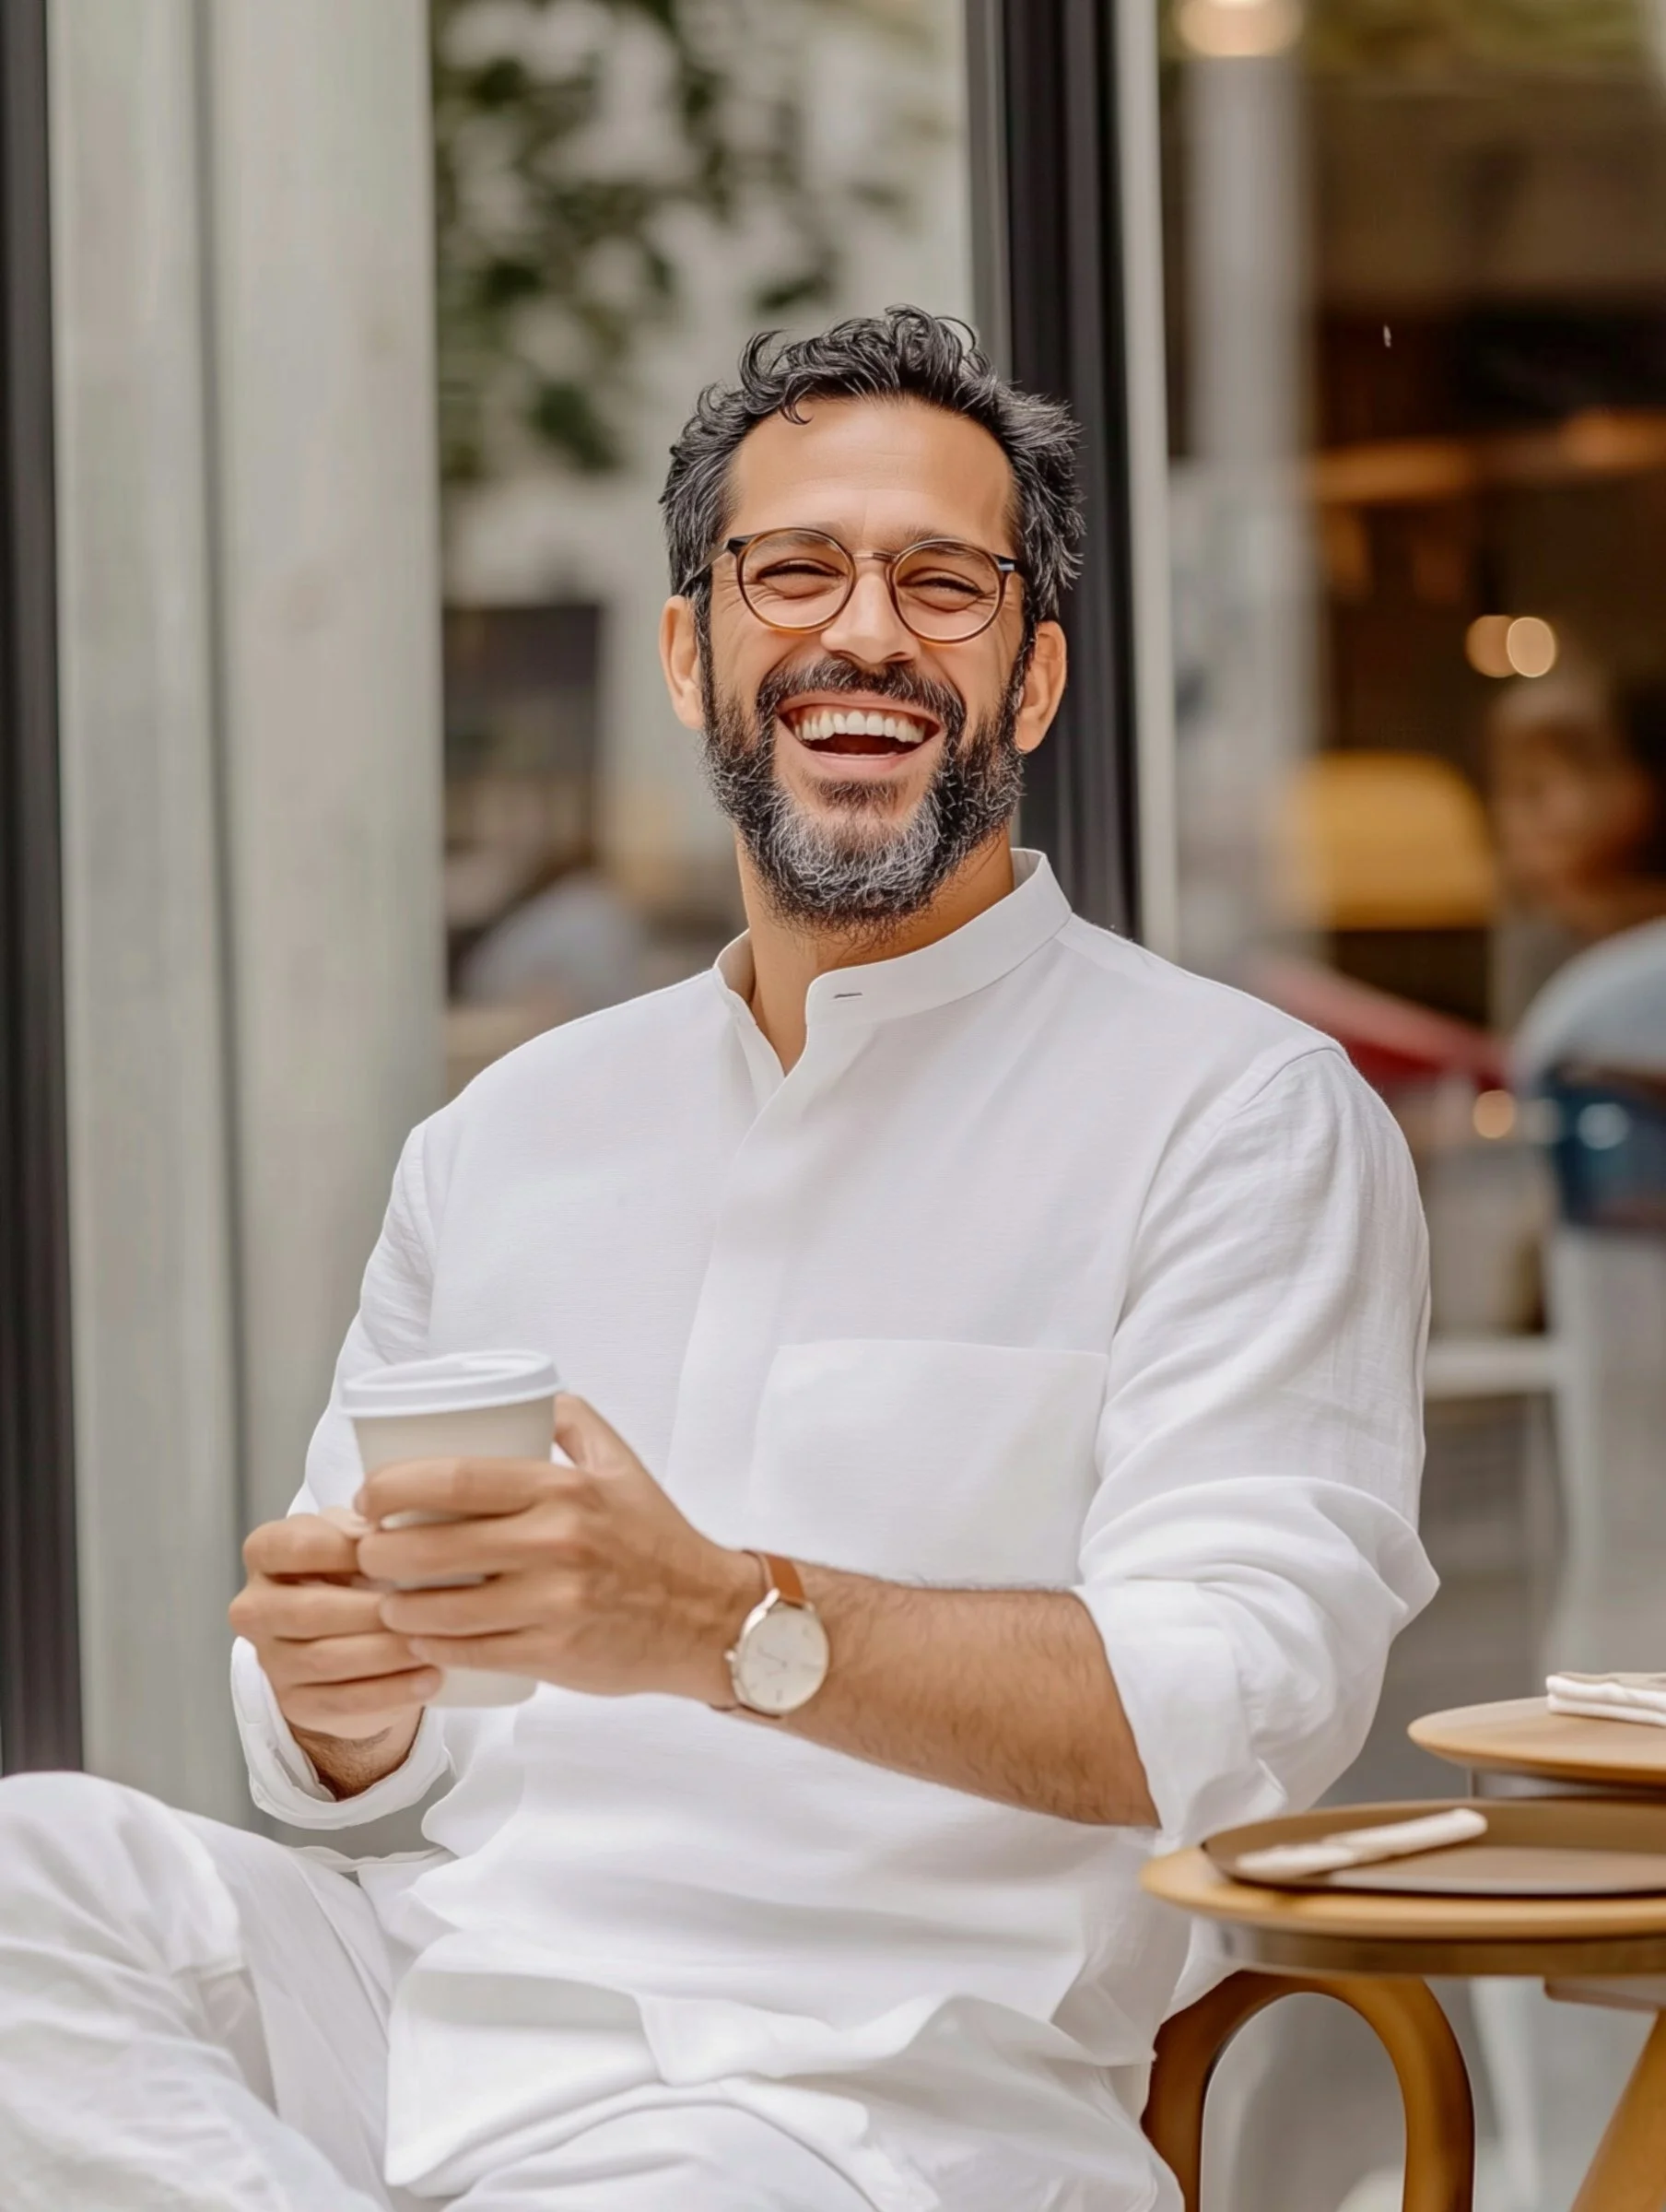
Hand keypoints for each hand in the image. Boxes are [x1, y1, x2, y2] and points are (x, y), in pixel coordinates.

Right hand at [229, 1510, 440, 1750]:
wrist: (351, 1632)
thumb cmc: (357, 1569)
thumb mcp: (359, 1536)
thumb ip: (368, 1529)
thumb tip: (387, 1539)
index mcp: (265, 1552)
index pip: (292, 1546)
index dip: (343, 1549)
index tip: (390, 1552)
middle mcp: (255, 1608)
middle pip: (308, 1611)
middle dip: (370, 1611)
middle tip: (421, 1608)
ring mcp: (271, 1659)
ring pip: (326, 1660)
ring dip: (384, 1653)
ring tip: (430, 1643)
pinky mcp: (296, 1702)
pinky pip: (341, 1701)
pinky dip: (390, 1690)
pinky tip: (428, 1676)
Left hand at [355, 1394, 758, 1703]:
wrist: (708, 1617)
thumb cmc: (657, 1540)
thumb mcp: (622, 1466)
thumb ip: (574, 1423)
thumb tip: (526, 1397)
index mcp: (565, 1489)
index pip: (458, 1479)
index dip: (396, 1486)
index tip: (369, 1496)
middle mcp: (557, 1543)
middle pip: (436, 1545)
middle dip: (381, 1551)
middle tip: (366, 1551)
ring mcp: (554, 1603)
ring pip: (444, 1607)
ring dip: (398, 1606)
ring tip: (385, 1598)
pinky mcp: (554, 1653)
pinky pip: (472, 1651)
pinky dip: (434, 1645)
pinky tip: (418, 1637)